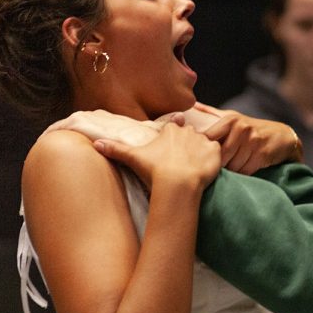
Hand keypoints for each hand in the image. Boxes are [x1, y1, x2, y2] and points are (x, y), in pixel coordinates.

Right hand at [94, 122, 221, 192]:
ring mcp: (203, 140)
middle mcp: (188, 131)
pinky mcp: (216, 151)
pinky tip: (205, 170)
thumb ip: (115, 149)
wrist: (177, 183)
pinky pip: (217, 153)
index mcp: (171, 130)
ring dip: (200, 153)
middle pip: (190, 136)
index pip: (174, 129)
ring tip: (194, 168)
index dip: (173, 140)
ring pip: (204, 143)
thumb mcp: (133, 158)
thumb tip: (96, 144)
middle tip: (181, 163)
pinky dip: (213, 160)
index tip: (171, 152)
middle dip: (187, 146)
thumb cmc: (154, 170)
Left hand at [192, 102, 303, 174]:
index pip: (208, 139)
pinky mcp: (261, 154)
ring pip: (232, 165)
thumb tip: (191, 104)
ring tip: (233, 166)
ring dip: (231, 170)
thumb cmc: (251, 129)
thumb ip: (211, 113)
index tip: (199, 157)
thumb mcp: (233, 117)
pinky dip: (242, 173)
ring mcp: (252, 141)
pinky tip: (244, 168)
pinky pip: (244, 171)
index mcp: (230, 120)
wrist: (281, 137)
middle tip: (216, 166)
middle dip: (218, 164)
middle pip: (219, 155)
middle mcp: (241, 128)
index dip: (203, 150)